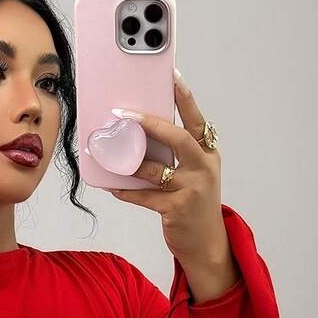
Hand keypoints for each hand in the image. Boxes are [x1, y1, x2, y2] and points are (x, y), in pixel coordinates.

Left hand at [102, 69, 229, 270]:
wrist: (207, 243)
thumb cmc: (195, 203)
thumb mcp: (195, 174)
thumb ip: (176, 155)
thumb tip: (140, 137)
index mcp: (208, 153)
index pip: (196, 119)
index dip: (185, 97)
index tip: (172, 75)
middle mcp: (203, 167)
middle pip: (177, 138)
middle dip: (150, 124)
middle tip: (124, 115)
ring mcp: (192, 189)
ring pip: (155, 169)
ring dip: (129, 162)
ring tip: (108, 153)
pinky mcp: (176, 209)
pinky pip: (144, 196)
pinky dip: (126, 191)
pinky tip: (112, 186)